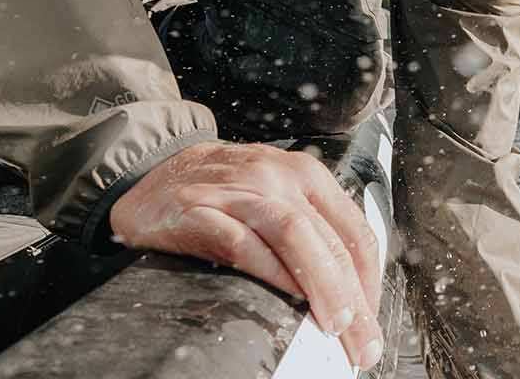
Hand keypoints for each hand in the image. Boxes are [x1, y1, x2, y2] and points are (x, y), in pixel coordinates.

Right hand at [108, 141, 384, 369]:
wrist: (148, 176)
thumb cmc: (220, 195)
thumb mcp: (275, 199)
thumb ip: (312, 234)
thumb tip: (350, 294)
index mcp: (306, 176)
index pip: (356, 233)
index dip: (371, 283)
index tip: (371, 322)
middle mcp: (278, 177)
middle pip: (332, 241)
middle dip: (356, 301)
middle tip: (363, 344)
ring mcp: (239, 191)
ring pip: (298, 237)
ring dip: (324, 287)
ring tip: (336, 326)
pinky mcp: (200, 210)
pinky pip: (244, 243)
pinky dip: (272, 273)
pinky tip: (289, 299)